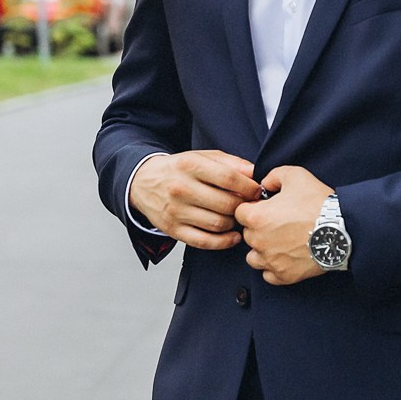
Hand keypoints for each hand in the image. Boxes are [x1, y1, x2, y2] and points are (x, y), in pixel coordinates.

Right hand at [128, 150, 260, 250]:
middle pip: (225, 204)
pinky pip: (204, 241)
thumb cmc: (179, 169)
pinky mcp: (173, 230)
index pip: (228, 178)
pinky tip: (232, 236)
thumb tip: (254, 172)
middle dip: (244, 206)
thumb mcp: (202, 157)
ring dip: (234, 223)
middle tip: (249, 206)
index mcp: (190, 166)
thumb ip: (230, 162)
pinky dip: (223, 242)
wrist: (143, 182)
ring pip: (218, 224)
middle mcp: (181, 189)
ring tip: (237, 217)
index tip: (257, 191)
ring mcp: (176, 211)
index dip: (249, 187)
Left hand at [233, 165, 333, 284]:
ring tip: (280, 242)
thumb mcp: (295, 175)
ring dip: (262, 250)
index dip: (253, 208)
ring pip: (253, 257)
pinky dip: (274, 267)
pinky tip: (285, 257)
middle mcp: (258, 241)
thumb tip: (265, 184)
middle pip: (247, 234)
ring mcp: (270, 261)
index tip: (266, 208)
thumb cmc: (318, 202)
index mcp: (256, 217)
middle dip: (259, 228)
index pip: (240, 213)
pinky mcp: (284, 275)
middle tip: (280, 223)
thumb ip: (273, 176)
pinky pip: (268, 275)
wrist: (341, 229)